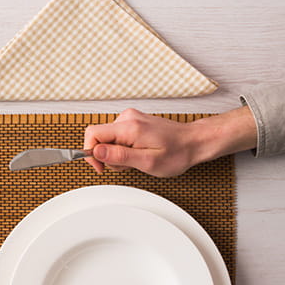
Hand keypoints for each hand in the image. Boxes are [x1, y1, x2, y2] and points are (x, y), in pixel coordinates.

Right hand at [83, 106, 256, 176]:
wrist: (194, 142)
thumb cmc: (177, 153)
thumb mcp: (147, 162)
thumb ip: (119, 156)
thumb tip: (96, 152)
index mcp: (129, 127)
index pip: (92, 133)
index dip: (91, 153)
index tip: (101, 167)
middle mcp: (127, 118)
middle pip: (99, 138)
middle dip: (108, 156)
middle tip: (128, 164)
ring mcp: (130, 118)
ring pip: (107, 139)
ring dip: (117, 154)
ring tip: (137, 158)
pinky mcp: (133, 121)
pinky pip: (116, 137)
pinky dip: (123, 148)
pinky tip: (138, 152)